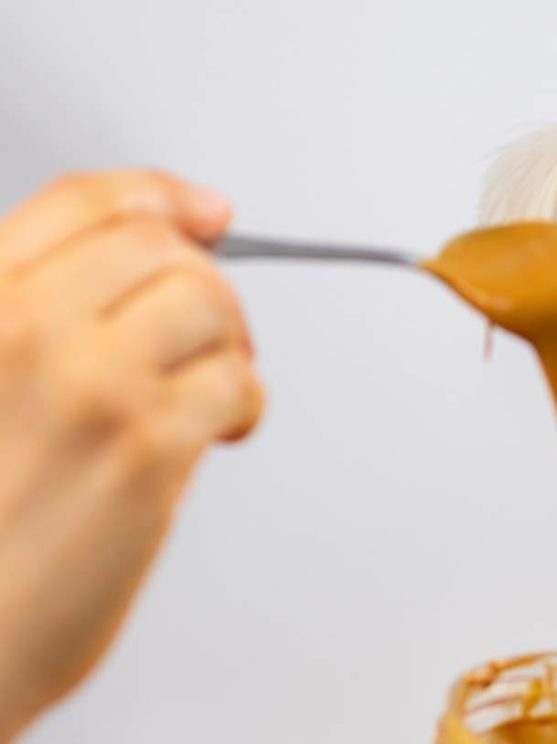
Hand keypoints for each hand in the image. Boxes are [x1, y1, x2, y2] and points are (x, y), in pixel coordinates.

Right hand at [0, 170, 263, 743]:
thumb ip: (23, 332)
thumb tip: (126, 289)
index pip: (81, 202)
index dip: (161, 197)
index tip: (207, 213)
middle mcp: (17, 324)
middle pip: (158, 245)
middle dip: (206, 283)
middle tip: (216, 337)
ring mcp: (84, 380)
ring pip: (207, 301)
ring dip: (232, 343)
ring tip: (215, 394)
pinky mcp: (144, 446)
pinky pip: (234, 382)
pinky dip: (246, 401)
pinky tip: (224, 433)